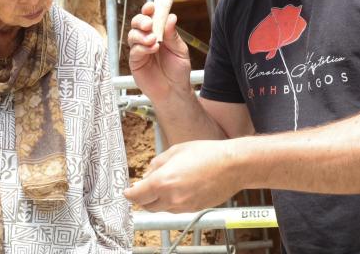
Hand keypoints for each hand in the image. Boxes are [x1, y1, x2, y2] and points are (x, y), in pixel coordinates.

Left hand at [124, 140, 240, 212]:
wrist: (232, 165)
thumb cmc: (206, 154)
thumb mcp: (175, 150)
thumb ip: (158, 163)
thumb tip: (148, 173)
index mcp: (163, 181)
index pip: (137, 196)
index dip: (129, 193)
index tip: (127, 191)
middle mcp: (171, 198)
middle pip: (147, 205)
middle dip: (143, 197)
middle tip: (144, 187)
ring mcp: (183, 206)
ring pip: (162, 208)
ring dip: (158, 200)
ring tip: (166, 184)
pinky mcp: (193, 209)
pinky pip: (175, 208)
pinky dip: (172, 201)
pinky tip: (180, 187)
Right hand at [127, 2, 191, 103]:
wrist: (175, 91)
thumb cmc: (178, 71)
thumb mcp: (180, 50)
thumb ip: (173, 35)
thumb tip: (171, 17)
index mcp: (159, 33)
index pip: (151, 17)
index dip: (149, 10)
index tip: (151, 6)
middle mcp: (147, 39)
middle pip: (137, 23)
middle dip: (141, 20)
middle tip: (149, 24)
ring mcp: (140, 50)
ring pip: (133, 35)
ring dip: (142, 35)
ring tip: (154, 40)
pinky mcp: (135, 62)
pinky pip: (134, 51)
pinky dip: (142, 48)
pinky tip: (152, 49)